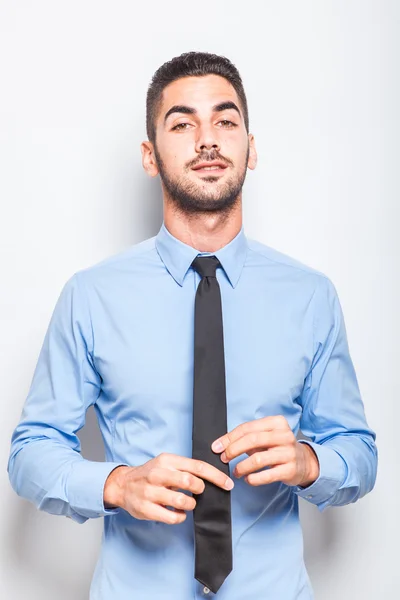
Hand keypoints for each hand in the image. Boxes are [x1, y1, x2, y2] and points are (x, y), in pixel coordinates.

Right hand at [103, 453, 234, 524]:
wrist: (123, 484)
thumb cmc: (150, 474)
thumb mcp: (166, 463)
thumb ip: (185, 467)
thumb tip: (212, 475)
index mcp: (167, 460)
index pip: (197, 466)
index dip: (216, 476)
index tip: (228, 484)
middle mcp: (158, 474)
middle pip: (190, 482)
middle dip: (201, 489)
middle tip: (199, 492)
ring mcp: (150, 492)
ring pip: (183, 502)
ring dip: (191, 505)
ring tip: (188, 503)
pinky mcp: (146, 509)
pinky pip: (173, 517)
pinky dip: (181, 517)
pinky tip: (179, 513)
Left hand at [211, 416, 319, 487]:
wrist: (304, 462)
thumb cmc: (278, 447)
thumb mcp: (265, 437)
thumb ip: (247, 437)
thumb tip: (221, 445)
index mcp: (276, 422)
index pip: (248, 428)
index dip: (229, 438)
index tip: (217, 447)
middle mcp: (284, 435)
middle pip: (252, 441)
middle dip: (233, 450)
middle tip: (223, 458)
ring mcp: (289, 453)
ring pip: (258, 459)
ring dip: (241, 467)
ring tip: (236, 472)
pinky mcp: (290, 470)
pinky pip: (266, 475)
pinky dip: (253, 479)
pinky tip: (248, 479)